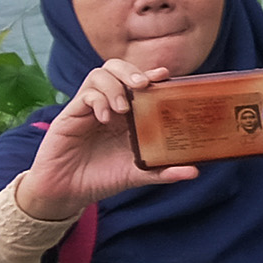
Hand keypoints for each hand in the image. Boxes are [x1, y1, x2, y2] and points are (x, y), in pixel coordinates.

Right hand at [20, 59, 197, 217]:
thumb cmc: (102, 179)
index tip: (166, 76)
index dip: (152, 75)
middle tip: (144, 85)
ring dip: (114, 86)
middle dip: (132, 71)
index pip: (139, 83)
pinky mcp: (70, 115)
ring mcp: (88, 108)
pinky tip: (105, 118)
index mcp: (127, 114)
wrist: (68, 193)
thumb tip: (195, 172)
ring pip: (99, 74)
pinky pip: (84, 95)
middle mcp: (108, 105)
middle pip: (117, 69)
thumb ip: (163, 171)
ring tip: (123, 108)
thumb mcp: (136, 174)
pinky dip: (97, 100)